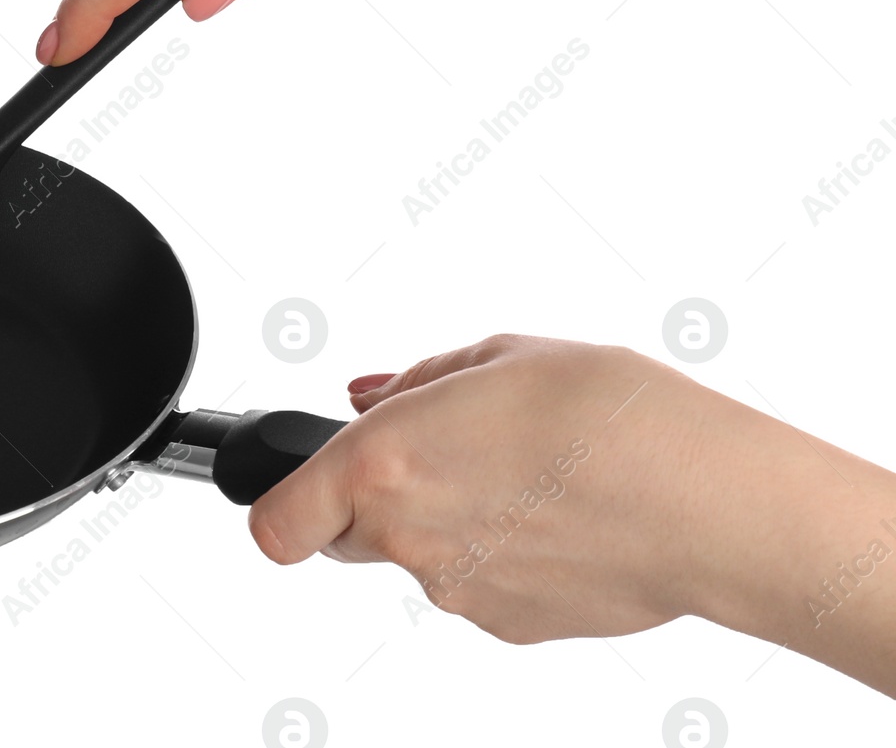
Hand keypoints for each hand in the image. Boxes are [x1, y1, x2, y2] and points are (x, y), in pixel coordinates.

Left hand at [248, 335, 895, 694]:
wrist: (707, 499)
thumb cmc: (608, 413)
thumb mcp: (496, 356)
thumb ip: (414, 384)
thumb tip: (368, 396)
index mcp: (384, 463)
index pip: (276, 521)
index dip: (280, 501)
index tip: (294, 485)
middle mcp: (407, 538)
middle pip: (346, 535)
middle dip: (371, 500)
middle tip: (439, 456)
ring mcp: (457, 592)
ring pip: (420, 558)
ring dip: (447, 521)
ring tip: (523, 474)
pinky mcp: (510, 626)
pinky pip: (477, 585)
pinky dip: (499, 555)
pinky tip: (553, 516)